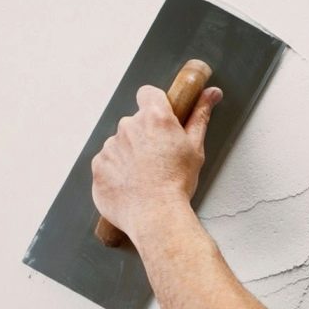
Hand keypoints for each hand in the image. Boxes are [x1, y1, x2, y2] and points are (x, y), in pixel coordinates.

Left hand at [91, 84, 221, 241]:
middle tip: (157, 158)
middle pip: (134, 122)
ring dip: (128, 154)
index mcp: (154, 118)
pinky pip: (106, 162)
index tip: (159, 117)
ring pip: (119, 143)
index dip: (154, 103)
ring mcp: (110, 146)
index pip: (148, 94)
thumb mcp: (195, 147)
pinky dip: (115, 170)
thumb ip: (199, 115)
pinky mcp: (97, 164)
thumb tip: (210, 94)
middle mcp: (128, 127)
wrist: (155, 215)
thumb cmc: (177, 183)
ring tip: (143, 176)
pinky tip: (129, 184)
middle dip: (143, 135)